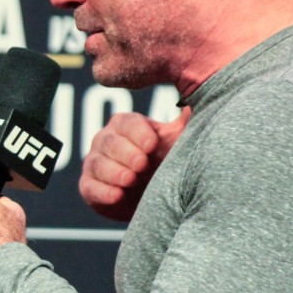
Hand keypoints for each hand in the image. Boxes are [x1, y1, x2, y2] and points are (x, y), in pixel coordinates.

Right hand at [79, 106, 190, 221]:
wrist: (160, 200)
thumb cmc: (170, 164)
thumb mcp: (182, 140)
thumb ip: (188, 119)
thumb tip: (203, 92)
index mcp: (127, 126)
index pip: (126, 122)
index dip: (138, 132)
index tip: (153, 145)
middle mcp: (106, 141)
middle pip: (108, 141)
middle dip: (125, 153)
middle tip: (142, 164)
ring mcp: (96, 164)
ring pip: (97, 164)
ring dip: (113, 172)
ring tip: (130, 180)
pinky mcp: (90, 188)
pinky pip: (89, 188)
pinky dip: (102, 192)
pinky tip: (117, 196)